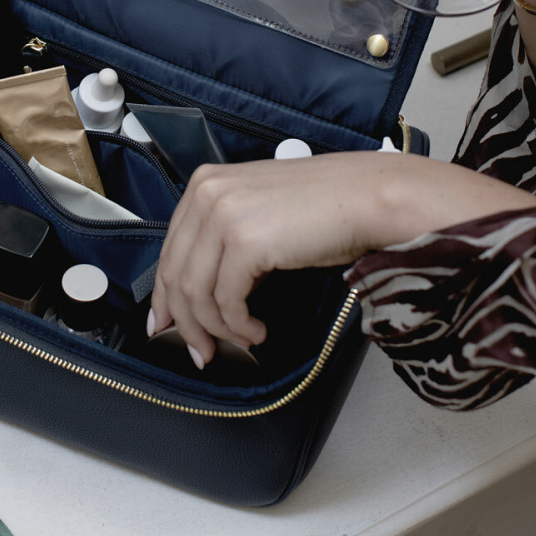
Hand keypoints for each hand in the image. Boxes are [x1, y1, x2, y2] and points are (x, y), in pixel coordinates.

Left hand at [148, 152, 535, 368]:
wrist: (369, 197)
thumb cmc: (325, 207)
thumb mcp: (259, 211)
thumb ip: (222, 238)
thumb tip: (198, 289)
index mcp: (205, 183)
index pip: (170, 249)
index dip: (166, 296)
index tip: (167, 325)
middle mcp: (207, 193)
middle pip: (176, 273)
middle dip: (184, 322)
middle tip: (200, 352)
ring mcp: (224, 214)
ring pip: (196, 293)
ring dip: (216, 330)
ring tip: (242, 342)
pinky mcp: (245, 241)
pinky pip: (226, 301)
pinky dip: (239, 327)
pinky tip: (258, 332)